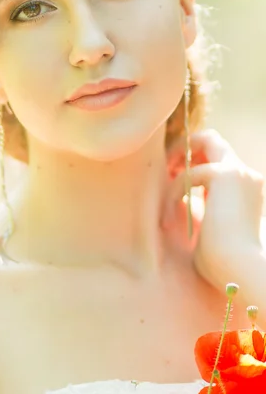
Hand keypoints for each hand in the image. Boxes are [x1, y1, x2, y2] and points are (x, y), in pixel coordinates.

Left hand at [162, 129, 264, 289]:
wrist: (239, 273)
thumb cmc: (222, 266)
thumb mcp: (208, 230)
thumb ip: (199, 209)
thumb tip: (176, 205)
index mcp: (243, 189)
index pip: (214, 158)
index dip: (189, 163)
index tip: (171, 182)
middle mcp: (245, 176)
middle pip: (212, 138)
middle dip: (183, 149)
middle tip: (167, 173)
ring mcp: (238, 172)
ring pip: (205, 138)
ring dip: (178, 156)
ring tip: (165, 184)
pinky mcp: (225, 175)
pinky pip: (188, 173)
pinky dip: (173, 193)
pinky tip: (166, 219)